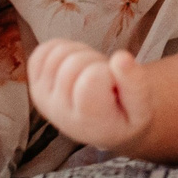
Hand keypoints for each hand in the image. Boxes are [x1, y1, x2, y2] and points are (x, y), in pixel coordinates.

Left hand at [28, 39, 155, 153]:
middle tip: (106, 79)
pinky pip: (41, 52)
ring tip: (92, 71)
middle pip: (74, 63)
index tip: (115, 86)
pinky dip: (61, 49)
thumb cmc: (126, 116)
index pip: (91, 78)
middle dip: (96, 62)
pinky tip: (75, 64)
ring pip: (58, 53)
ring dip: (80, 54)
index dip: (108, 71)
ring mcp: (43, 99)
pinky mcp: (34, 86)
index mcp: (88, 121)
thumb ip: (135, 84)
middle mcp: (59, 112)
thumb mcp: (143, 108)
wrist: (104, 129)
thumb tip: (121, 57)